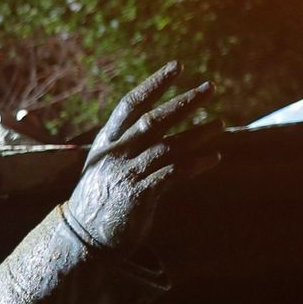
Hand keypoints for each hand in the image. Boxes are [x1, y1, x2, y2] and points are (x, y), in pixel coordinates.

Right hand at [64, 62, 221, 252]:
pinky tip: (214, 158)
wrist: (83, 237)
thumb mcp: (106, 165)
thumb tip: (159, 128)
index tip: (177, 66)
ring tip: (219, 125)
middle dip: (183, 102)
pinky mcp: (138, 195)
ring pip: (167, 146)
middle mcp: (115, 153)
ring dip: (196, 135)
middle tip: (209, 87)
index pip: (131, 104)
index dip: (154, 84)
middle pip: (153, 120)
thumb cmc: (99, 198)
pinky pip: (173, 174)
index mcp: (106, 141)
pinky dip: (195, 165)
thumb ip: (129, 146)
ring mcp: (125, 173)